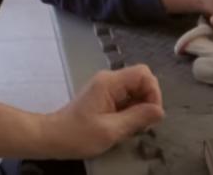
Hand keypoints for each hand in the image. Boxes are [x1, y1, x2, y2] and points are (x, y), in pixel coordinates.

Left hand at [39, 65, 163, 158]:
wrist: (52, 137)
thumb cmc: (78, 135)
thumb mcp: (110, 130)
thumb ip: (137, 118)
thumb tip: (160, 111)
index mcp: (110, 82)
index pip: (144, 74)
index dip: (153, 92)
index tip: (151, 115)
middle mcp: (109, 80)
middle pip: (141, 81)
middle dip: (148, 101)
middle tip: (142, 124)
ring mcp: (106, 88)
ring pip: (135, 90)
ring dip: (140, 108)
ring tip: (132, 128)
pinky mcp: (104, 97)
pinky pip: (126, 98)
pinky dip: (131, 111)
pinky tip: (123, 126)